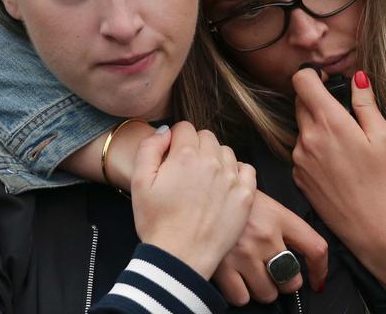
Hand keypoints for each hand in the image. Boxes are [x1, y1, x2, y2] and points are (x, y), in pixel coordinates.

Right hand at [131, 121, 255, 279]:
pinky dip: (236, 172)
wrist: (179, 258)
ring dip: (215, 158)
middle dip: (195, 146)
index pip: (184, 127)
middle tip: (185, 170)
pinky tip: (223, 185)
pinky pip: (246, 169)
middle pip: (206, 136)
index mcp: (185, 155)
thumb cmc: (156, 223)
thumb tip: (165, 131)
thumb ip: (149, 148)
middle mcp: (212, 161)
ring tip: (203, 180)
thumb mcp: (139, 182)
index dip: (175, 140)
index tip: (171, 156)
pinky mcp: (245, 196)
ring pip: (225, 151)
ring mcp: (232, 178)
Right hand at [212, 190, 327, 305]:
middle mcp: (265, 236)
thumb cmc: (230, 197)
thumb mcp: (261, 199)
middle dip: (284, 282)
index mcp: (278, 216)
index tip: (316, 279)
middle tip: (273, 273)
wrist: (197, 190)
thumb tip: (298, 250)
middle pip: (291, 280)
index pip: (315, 248)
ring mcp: (244, 253)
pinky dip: (240, 293)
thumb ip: (282, 223)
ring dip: (262, 289)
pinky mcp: (222, 266)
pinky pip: (241, 297)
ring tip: (252, 275)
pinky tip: (235, 279)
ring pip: (267, 293)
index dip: (320, 269)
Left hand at [291, 69, 385, 250]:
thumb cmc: (385, 182)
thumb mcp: (383, 137)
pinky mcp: (297, 175)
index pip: (301, 81)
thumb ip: (365, 103)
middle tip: (343, 117)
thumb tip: (357, 77)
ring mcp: (298, 158)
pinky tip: (336, 166)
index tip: (327, 81)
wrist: (374, 228)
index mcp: (328, 122)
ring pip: (301, 128)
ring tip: (344, 148)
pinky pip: (301, 151)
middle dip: (317, 102)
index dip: (313, 75)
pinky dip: (314, 150)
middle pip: (300, 103)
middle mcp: (307, 137)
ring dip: (317, 128)